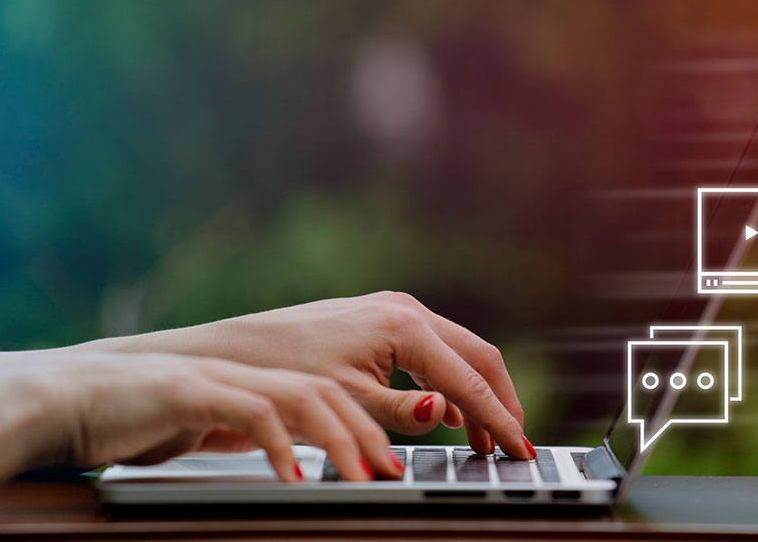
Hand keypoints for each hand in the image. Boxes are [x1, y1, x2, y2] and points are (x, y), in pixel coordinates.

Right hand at [0, 353, 400, 516]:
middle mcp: (255, 369)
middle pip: (335, 390)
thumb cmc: (152, 418)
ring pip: (303, 398)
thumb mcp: (224, 426)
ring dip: (338, 440)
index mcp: (268, 375)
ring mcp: (228, 376)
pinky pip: (249, 414)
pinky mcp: (193, 392)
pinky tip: (292, 480)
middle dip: (374, 430)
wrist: (76, 399)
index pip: (340, 389)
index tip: (403, 460)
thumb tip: (327, 456)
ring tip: (361, 479)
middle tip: (397, 474)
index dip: (378, 419)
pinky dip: (278, 447)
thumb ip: (274, 431)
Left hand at [188, 293, 532, 458]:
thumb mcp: (347, 401)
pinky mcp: (382, 317)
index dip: (500, 419)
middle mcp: (406, 309)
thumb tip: (448, 412)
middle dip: (501, 400)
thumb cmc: (284, 374)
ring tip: (486, 438)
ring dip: (477, 391)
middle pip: (478, 355)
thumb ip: (403, 410)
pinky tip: (450, 410)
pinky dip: (452, 379)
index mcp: (404, 327)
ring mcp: (395, 309)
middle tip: (513, 445)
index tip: (520, 449)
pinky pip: (435, 348)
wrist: (237, 352)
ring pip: (459, 350)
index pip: (470, 379)